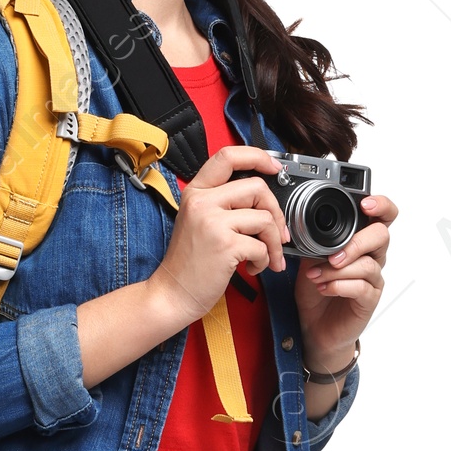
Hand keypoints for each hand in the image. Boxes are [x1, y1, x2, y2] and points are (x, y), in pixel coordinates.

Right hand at [148, 145, 289, 334]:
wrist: (172, 294)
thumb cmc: (188, 263)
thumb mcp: (199, 221)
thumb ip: (224, 203)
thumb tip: (264, 199)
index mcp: (196, 192)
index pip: (228, 156)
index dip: (257, 157)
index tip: (274, 167)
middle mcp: (202, 202)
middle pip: (257, 188)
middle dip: (276, 212)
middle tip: (277, 233)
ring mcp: (212, 223)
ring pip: (265, 218)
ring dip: (273, 242)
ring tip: (266, 257)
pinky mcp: (225, 245)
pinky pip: (261, 246)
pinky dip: (264, 260)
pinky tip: (252, 268)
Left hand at [295, 191, 398, 371]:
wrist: (314, 327)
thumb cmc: (315, 292)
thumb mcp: (308, 261)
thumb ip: (313, 243)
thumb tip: (304, 225)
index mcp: (361, 241)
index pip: (383, 217)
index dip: (381, 206)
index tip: (365, 204)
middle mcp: (372, 257)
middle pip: (382, 236)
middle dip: (356, 243)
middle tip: (333, 256)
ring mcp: (372, 279)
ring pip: (368, 264)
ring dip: (338, 270)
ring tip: (316, 277)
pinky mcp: (369, 299)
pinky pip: (362, 287)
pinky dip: (340, 286)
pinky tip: (324, 288)